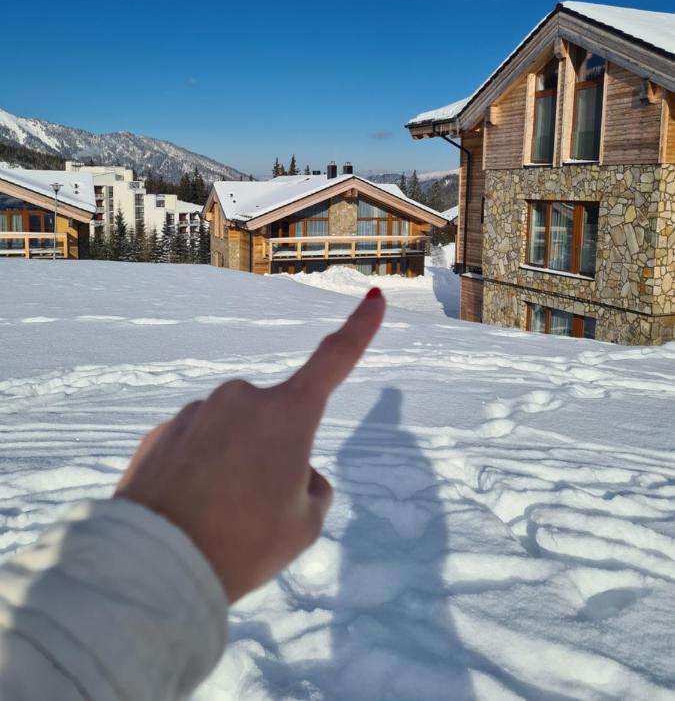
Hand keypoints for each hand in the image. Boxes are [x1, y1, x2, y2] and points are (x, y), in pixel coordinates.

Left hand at [115, 288, 385, 602]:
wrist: (155, 566)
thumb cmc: (245, 544)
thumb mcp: (303, 526)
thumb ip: (311, 488)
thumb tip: (294, 470)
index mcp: (287, 414)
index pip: (334, 360)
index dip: (359, 328)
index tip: (375, 297)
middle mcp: (242, 399)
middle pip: (273, 421)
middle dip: (272, 452)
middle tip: (256, 508)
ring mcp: (196, 412)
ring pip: (230, 434)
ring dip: (231, 462)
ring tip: (217, 516)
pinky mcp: (162, 432)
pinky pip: (194, 446)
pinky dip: (197, 471)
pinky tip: (185, 509)